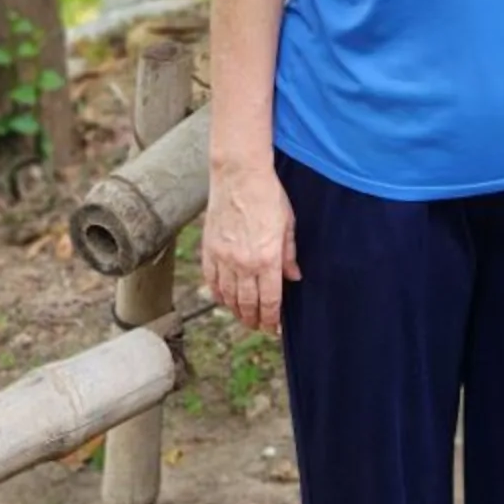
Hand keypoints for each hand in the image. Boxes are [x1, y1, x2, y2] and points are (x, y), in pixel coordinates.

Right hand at [203, 161, 298, 333]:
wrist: (239, 175)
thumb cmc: (268, 195)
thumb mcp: (287, 224)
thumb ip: (289, 254)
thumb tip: (294, 277)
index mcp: (267, 259)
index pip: (270, 301)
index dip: (272, 319)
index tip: (274, 328)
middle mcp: (244, 263)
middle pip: (248, 304)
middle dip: (255, 320)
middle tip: (259, 327)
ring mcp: (224, 258)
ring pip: (228, 297)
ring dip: (236, 311)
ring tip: (244, 317)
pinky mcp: (209, 249)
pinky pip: (212, 281)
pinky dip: (218, 294)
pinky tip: (224, 299)